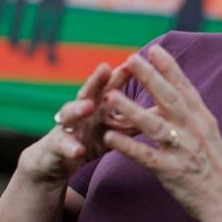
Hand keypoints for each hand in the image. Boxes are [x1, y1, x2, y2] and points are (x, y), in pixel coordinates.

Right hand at [18, 63, 129, 183]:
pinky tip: (77, 150)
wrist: (56, 162)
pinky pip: (63, 146)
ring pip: (70, 114)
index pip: (110, 86)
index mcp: (97, 105)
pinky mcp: (56, 146)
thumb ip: (133, 119)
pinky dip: (71, 148)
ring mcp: (66, 126)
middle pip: (88, 91)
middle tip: (105, 67)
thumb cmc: (90, 139)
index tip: (135, 60)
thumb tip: (165, 111)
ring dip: (78, 108)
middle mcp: (80, 111)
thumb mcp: (113, 129)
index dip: (122, 74)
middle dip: (96, 80)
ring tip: (88, 106)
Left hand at [101, 46, 221, 221]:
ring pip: (155, 125)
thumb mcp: (210, 138)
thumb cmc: (219, 171)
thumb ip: (191, 119)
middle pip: (169, 99)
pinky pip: (147, 157)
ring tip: (111, 97)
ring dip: (131, 110)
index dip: (169, 68)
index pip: (185, 89)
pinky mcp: (173, 172)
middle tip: (131, 59)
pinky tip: (110, 138)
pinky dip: (128, 147)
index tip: (154, 50)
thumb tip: (174, 102)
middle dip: (150, 78)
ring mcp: (184, 151)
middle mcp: (195, 131)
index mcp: (203, 121)